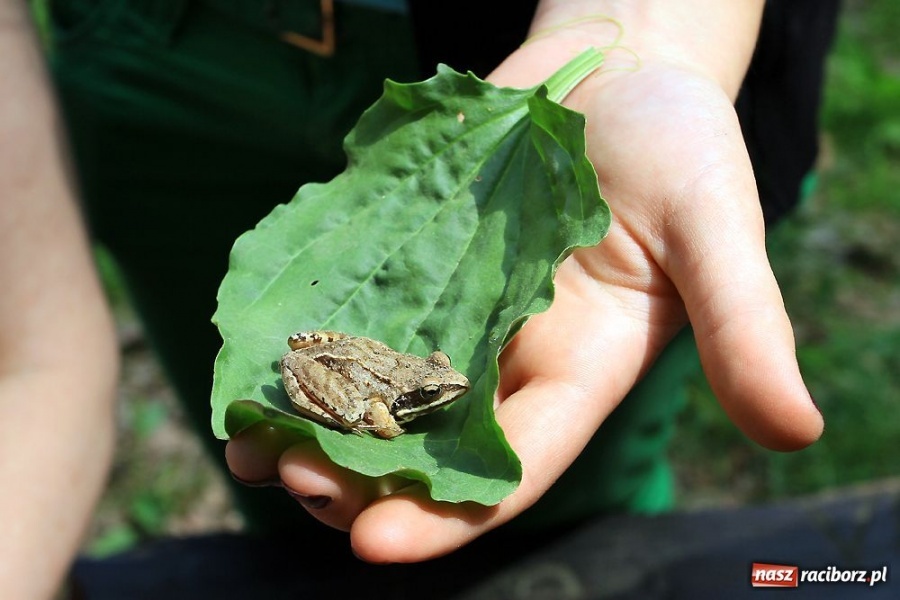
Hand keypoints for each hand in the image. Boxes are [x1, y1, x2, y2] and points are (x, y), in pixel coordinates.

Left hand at [226, 17, 822, 562]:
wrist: (614, 72)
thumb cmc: (681, 147)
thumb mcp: (718, 229)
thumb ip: (746, 326)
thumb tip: (797, 431)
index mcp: (581, 372)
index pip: (514, 465)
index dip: (451, 513)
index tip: (373, 544)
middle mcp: (509, 357)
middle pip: (427, 444)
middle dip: (357, 476)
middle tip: (288, 482)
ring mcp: (455, 309)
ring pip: (375, 390)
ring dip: (313, 422)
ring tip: (245, 444)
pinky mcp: (414, 259)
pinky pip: (354, 315)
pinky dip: (305, 343)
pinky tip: (249, 361)